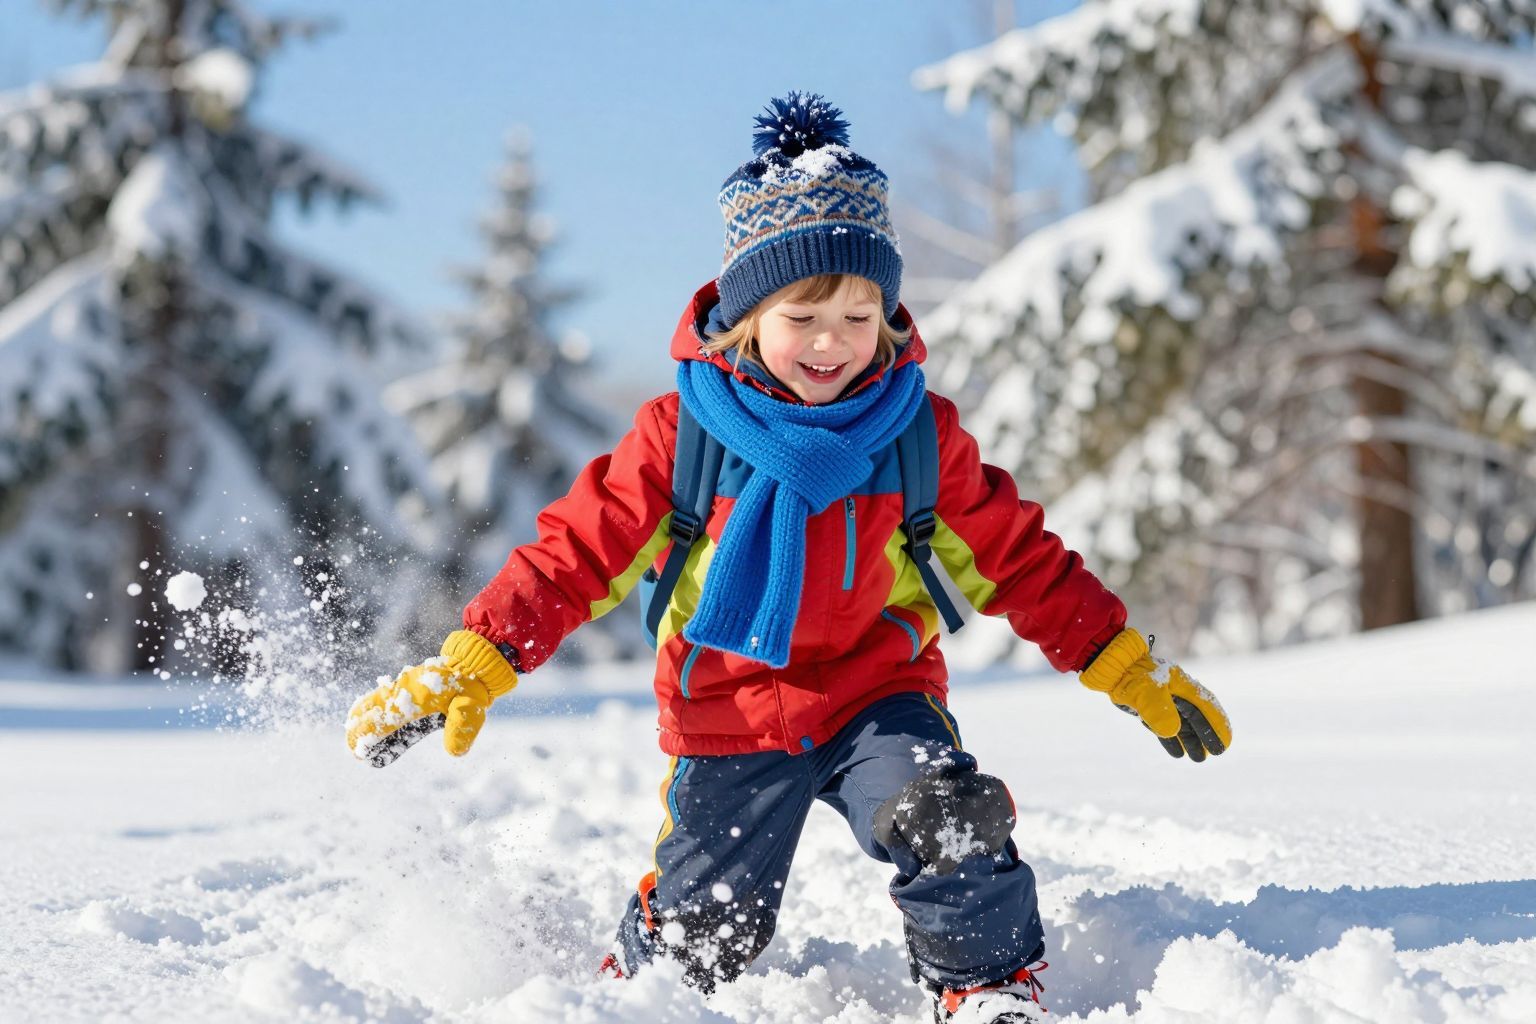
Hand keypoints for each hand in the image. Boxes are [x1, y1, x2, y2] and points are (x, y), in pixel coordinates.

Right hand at [346, 630, 517, 761]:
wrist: (473, 660)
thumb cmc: (472, 685)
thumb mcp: (472, 709)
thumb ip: (461, 728)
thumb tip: (455, 752)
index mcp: (415, 699)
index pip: (383, 720)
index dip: (368, 737)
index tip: (360, 754)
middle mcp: (403, 690)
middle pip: (371, 710)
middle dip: (360, 730)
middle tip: (354, 750)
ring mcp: (403, 685)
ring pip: (375, 703)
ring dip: (365, 720)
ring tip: (356, 740)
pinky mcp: (408, 685)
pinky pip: (384, 698)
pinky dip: (374, 710)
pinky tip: (371, 720)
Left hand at [1078, 628, 1230, 760]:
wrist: (1110, 667)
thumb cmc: (1130, 676)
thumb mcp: (1145, 692)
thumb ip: (1159, 710)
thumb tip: (1172, 732)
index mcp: (1181, 685)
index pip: (1205, 707)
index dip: (1216, 724)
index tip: (1225, 742)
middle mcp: (1175, 692)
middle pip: (1196, 717)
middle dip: (1206, 735)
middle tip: (1216, 753)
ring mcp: (1162, 699)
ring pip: (1181, 723)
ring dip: (1190, 740)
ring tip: (1198, 759)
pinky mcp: (1148, 706)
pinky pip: (1164, 725)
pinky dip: (1171, 738)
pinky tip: (1176, 753)